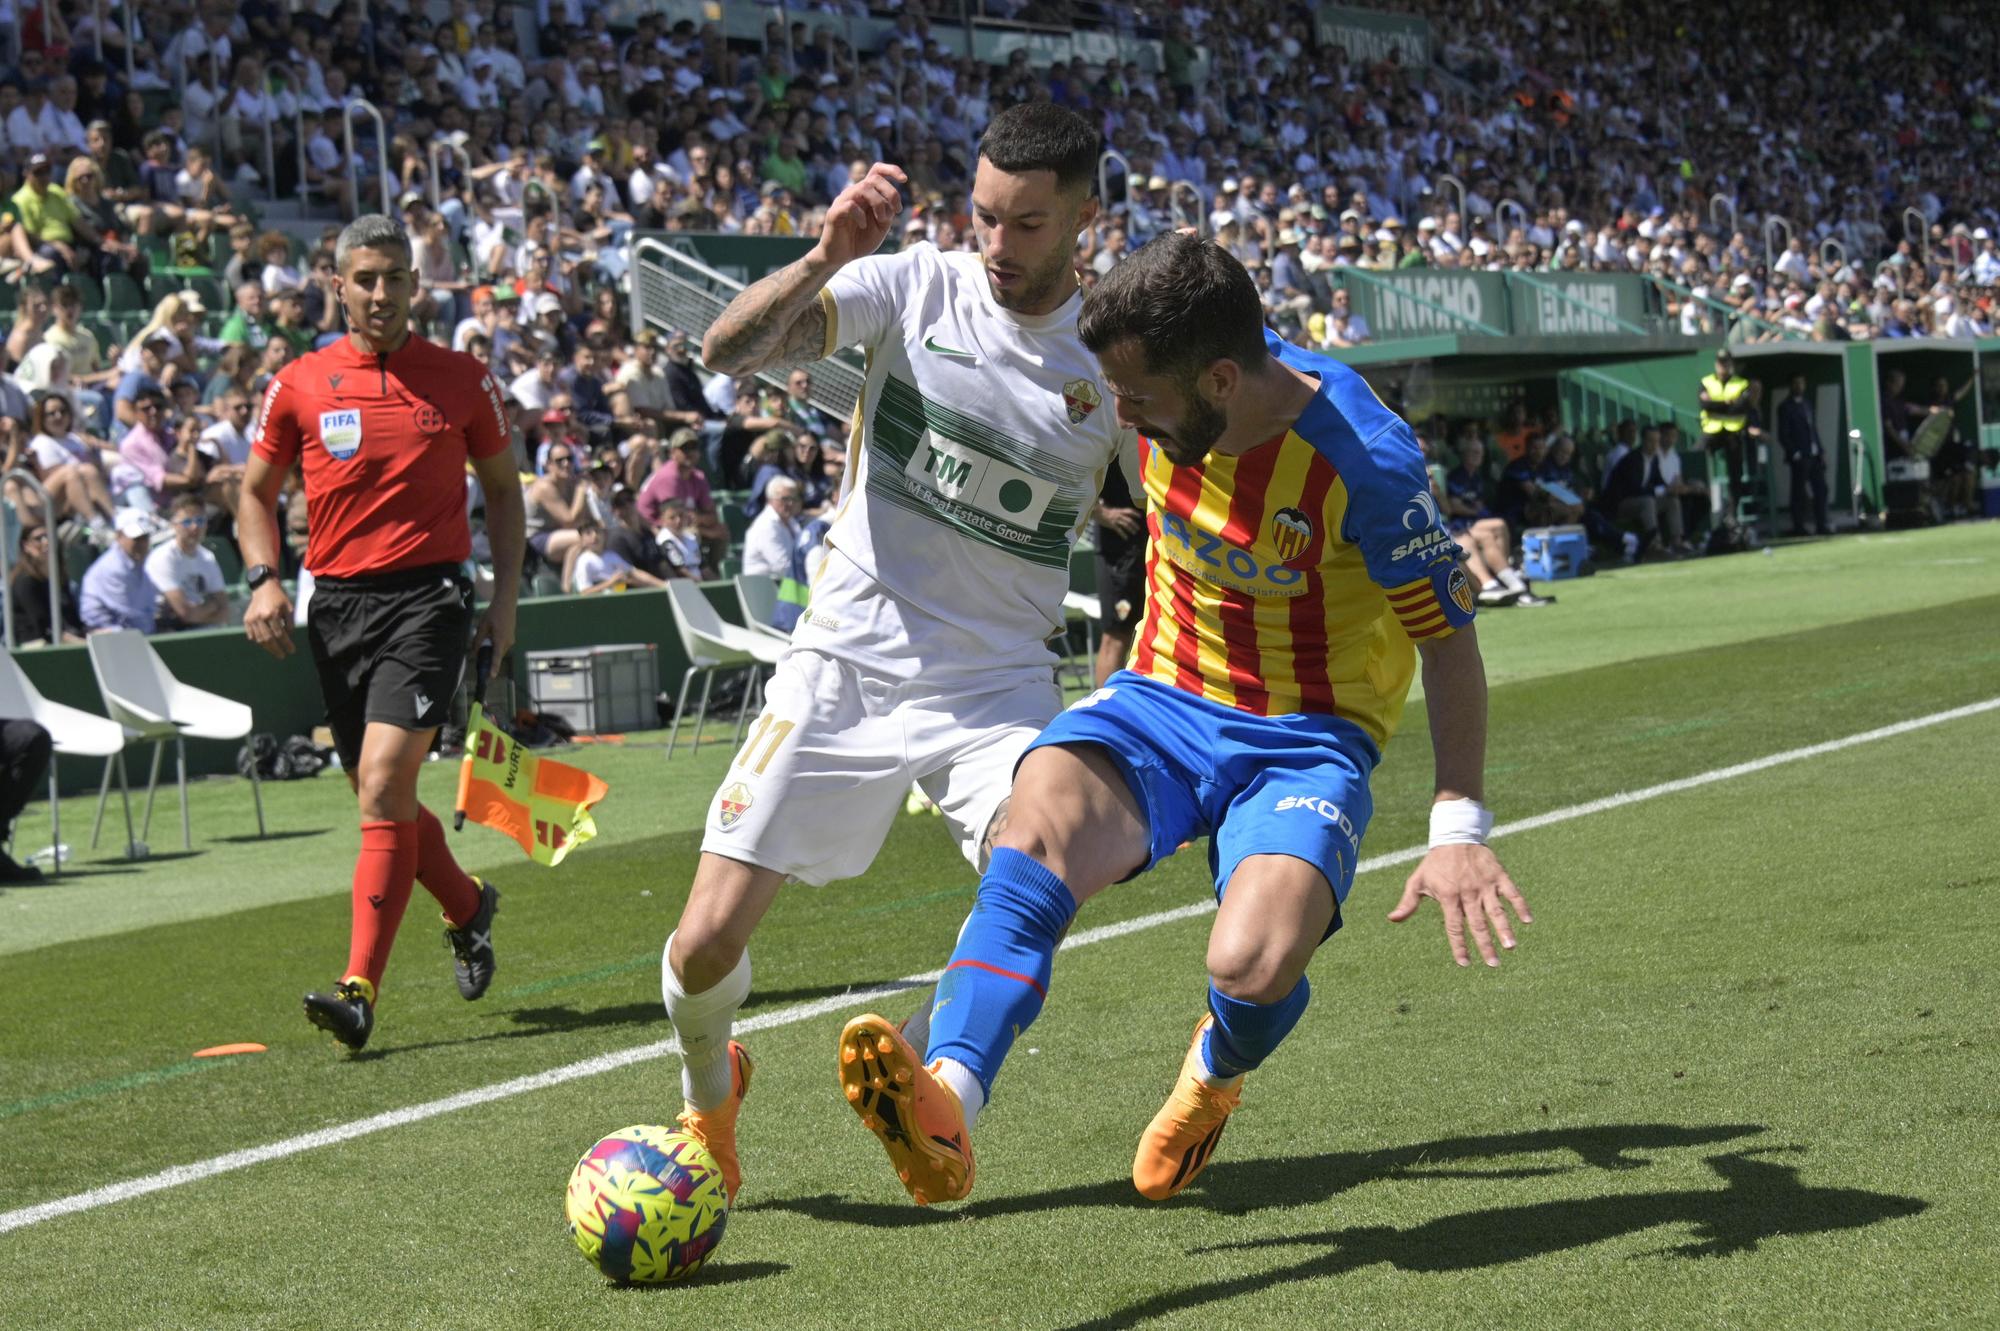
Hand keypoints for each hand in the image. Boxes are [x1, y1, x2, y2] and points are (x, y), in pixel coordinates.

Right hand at [243, 582, 294, 658]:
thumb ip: (290, 623)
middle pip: (268, 639)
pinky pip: (251, 635)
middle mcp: (260, 618)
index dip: (286, 644)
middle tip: (283, 656)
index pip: (280, 634)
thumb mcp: (289, 608)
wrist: (264, 587)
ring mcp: (251, 619)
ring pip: (259, 639)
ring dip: (268, 648)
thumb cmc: (279, 598)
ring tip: (275, 652)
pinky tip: (265, 644)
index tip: (292, 651)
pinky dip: (258, 641)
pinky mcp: (246, 620)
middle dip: (276, 649)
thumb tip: (288, 637)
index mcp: (272, 614)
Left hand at [471, 602, 514, 675]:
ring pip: (499, 649)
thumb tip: (474, 652)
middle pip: (497, 655)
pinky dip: (496, 644)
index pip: (496, 658)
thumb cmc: (493, 613)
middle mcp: (508, 642)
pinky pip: (502, 644)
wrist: (506, 603)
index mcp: (501, 640)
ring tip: (486, 636)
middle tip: (479, 652)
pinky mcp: (511, 636)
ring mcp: (511, 639)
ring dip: (492, 648)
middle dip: (489, 656)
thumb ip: (478, 640)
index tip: (492, 677)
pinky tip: (491, 633)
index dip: (494, 668)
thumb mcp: (482, 626)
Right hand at [813, 162, 906, 266]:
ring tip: (881, 220)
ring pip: (863, 187)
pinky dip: (861, 215)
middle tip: (895, 212)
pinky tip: (863, 225)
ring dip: (879, 203)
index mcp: (865, 194)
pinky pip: (850, 205)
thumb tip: (892, 203)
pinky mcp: (834, 213)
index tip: (904, 179)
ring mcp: (843, 201)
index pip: (877, 171)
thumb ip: (888, 212)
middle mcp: (854, 193)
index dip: (892, 170)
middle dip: (891, 192)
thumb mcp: (881, 226)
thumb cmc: (860, 240)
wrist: (840, 257)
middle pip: (874, 178)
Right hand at [1097, 504, 1141, 535]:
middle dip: (1134, 524)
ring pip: (1126, 525)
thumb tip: (1103, 501)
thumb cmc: (1099, 510)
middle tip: (1138, 528)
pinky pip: (1119, 530)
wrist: (1095, 511)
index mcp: (1118, 510)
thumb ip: (1110, 508)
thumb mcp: (1106, 508)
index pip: (1129, 511)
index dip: (1135, 513)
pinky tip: (1126, 538)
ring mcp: (1115, 520)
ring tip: (1134, 533)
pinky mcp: (1112, 525)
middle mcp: (1118, 515)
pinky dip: (1123, 534)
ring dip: (1131, 529)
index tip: (1140, 516)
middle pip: (1129, 520)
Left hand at [1388, 843, 1531, 967]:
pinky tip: (1528, 920)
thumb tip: (1392, 919)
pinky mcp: (1499, 875)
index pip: (1454, 927)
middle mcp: (1468, 893)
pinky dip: (1521, 905)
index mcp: (1449, 897)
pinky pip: (1512, 892)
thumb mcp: (1417, 881)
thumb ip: (1408, 902)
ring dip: (1504, 929)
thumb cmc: (1435, 862)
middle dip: (1485, 945)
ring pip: (1496, 910)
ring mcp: (1485, 885)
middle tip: (1493, 964)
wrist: (1455, 835)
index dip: (1459, 946)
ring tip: (1511, 946)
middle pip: (1478, 924)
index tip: (1464, 964)